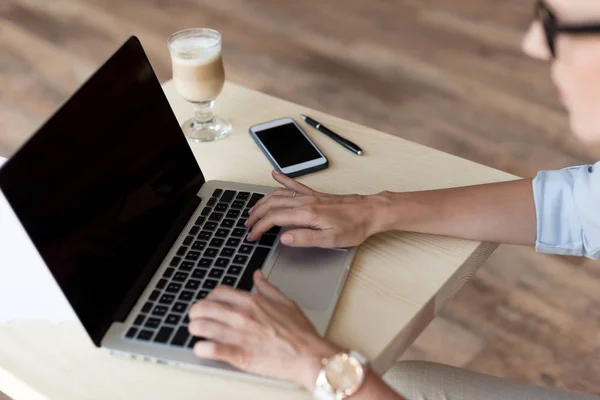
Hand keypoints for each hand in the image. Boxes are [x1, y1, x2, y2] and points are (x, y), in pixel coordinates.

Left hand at [188, 270, 339, 389]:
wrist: (309, 355)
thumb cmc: (300, 332)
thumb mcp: (285, 302)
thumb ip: (267, 287)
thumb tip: (257, 275)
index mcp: (252, 301)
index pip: (218, 292)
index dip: (209, 297)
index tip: (209, 304)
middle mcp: (242, 316)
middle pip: (204, 307)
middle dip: (195, 313)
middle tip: (196, 318)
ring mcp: (239, 335)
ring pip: (202, 326)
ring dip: (194, 329)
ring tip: (196, 333)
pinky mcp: (238, 356)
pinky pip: (210, 350)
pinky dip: (201, 349)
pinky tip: (202, 349)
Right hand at [245, 170, 389, 247]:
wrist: (371, 211)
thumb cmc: (354, 227)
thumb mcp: (331, 239)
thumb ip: (306, 238)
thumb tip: (284, 238)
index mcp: (307, 213)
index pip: (274, 219)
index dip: (259, 228)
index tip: (251, 236)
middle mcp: (306, 201)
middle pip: (272, 205)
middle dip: (256, 215)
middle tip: (247, 225)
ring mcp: (310, 195)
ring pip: (278, 194)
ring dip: (263, 201)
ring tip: (253, 210)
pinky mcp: (316, 194)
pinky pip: (294, 184)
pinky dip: (282, 179)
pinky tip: (274, 174)